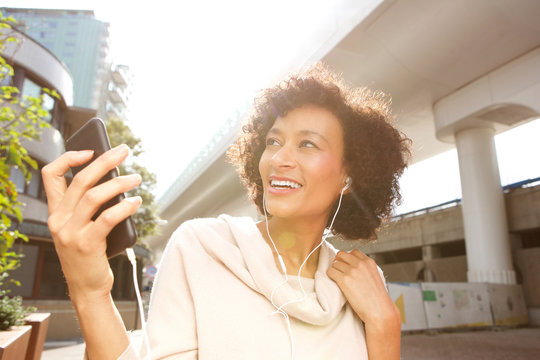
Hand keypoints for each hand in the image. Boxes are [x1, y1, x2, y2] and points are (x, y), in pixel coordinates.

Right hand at [42, 144, 141, 303]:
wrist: (88, 288)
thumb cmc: (91, 252)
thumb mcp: (84, 226)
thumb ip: (91, 205)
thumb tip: (116, 177)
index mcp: (56, 212)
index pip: (51, 175)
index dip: (68, 158)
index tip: (90, 150)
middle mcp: (58, 220)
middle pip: (80, 180)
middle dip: (104, 160)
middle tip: (125, 150)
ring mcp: (70, 233)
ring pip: (93, 196)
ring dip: (119, 183)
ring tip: (136, 178)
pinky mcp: (86, 245)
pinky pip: (107, 218)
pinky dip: (124, 206)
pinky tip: (136, 201)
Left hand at [327, 249, 398, 324]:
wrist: (379, 310)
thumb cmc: (377, 298)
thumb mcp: (375, 277)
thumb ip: (365, 269)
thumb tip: (353, 266)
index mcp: (369, 262)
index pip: (354, 251)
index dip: (348, 257)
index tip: (346, 264)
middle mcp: (360, 264)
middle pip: (342, 254)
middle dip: (339, 260)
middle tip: (339, 269)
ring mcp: (352, 271)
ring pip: (335, 263)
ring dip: (334, 269)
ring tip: (337, 278)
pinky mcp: (344, 280)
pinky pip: (330, 271)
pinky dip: (330, 275)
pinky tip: (334, 281)